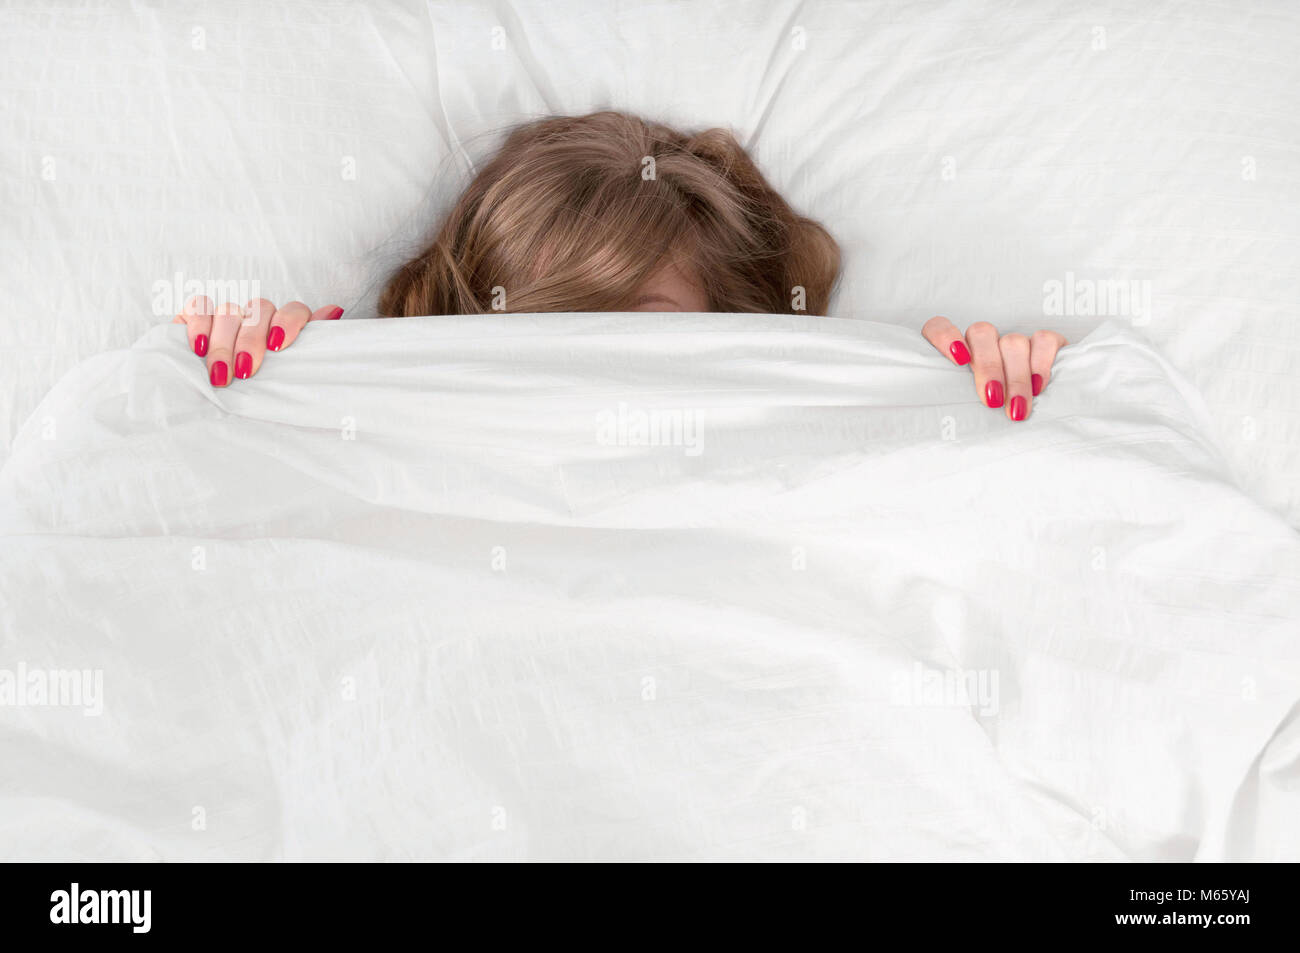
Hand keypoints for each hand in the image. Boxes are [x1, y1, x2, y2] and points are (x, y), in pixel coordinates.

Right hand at [172, 295, 343, 386]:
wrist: (217, 397)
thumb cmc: (260, 391)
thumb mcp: (288, 375)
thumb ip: (308, 348)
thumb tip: (334, 311)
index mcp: (285, 326)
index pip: (294, 310)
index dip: (288, 322)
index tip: (278, 346)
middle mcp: (258, 316)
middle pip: (259, 309)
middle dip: (251, 341)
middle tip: (246, 372)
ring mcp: (227, 314)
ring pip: (228, 310)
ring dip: (224, 343)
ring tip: (222, 374)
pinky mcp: (196, 316)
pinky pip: (198, 306)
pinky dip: (198, 326)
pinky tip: (199, 348)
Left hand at [922, 317, 1067, 420]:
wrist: (1030, 423)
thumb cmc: (982, 419)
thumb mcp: (962, 411)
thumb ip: (951, 403)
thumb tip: (939, 424)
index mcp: (954, 351)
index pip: (937, 327)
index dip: (944, 336)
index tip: (958, 360)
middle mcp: (983, 340)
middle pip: (981, 333)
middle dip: (988, 368)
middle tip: (992, 401)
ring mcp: (1013, 341)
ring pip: (1013, 341)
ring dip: (1015, 377)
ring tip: (1016, 408)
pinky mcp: (1044, 344)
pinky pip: (1045, 340)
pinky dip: (1041, 363)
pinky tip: (1038, 387)